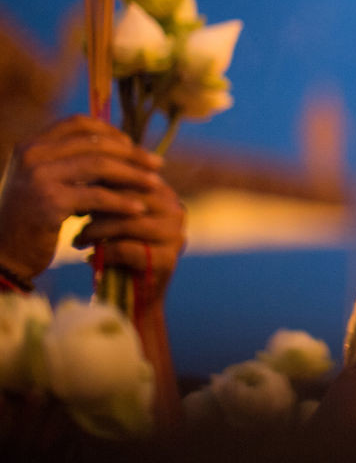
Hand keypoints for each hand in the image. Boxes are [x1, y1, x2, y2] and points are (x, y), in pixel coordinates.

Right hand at [0, 116, 163, 283]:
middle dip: (132, 154)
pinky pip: (97, 196)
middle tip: (158, 164)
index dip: (112, 132)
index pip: (79, 123)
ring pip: (101, 167)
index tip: (134, 146)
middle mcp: (32, 155)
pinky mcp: (49, 202)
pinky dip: (122, 201)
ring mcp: (39, 177)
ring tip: (156, 184)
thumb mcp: (48, 181)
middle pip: (96, 144)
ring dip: (134, 175)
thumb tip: (124, 149)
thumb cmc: (32, 219)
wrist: (4, 254)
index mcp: (31, 144)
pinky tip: (140, 209)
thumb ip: (74, 162)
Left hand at [77, 178, 185, 309]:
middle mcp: (176, 210)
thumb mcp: (113, 215)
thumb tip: (80, 166)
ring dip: (97, 230)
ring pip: (129, 222)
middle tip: (72, 212)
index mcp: (164, 194)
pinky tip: (90, 257)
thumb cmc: (117, 250)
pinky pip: (129, 249)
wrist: (131, 296)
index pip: (133, 175)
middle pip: (132, 196)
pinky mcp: (167, 260)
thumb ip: (108, 193)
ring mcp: (175, 235)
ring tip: (77, 239)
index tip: (75, 189)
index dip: (102, 180)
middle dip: (98, 203)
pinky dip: (105, 253)